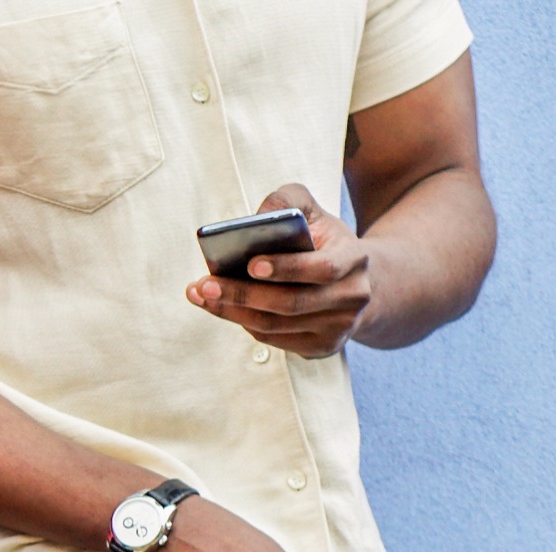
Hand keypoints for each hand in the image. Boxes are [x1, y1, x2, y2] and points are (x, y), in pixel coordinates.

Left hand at [189, 184, 374, 358]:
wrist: (356, 281)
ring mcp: (339, 327)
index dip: (287, 268)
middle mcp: (352, 297)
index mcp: (354, 260)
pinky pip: (273, 338)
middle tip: (204, 285)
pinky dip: (242, 322)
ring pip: (275, 325)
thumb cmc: (322, 241)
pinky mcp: (322, 346)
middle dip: (242, 294)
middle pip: (291, 303)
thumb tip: (257, 216)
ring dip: (232, 311)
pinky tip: (219, 307)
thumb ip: (288, 201)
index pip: (323, 269)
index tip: (250, 264)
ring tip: (199, 294)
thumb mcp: (312, 212)